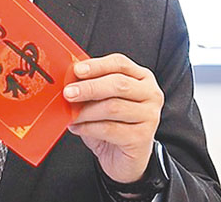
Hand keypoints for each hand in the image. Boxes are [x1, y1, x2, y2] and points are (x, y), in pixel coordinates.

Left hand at [63, 53, 163, 183]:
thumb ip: (91, 85)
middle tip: (69, 93)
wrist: (123, 157)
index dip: (97, 65)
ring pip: (113, 107)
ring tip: (71, 115)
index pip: (120, 63)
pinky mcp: (142, 137)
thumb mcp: (102, 99)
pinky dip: (88, 127)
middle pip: (118, 84)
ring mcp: (150, 116)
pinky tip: (77, 127)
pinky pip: (110, 129)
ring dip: (86, 111)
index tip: (77, 70)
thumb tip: (70, 78)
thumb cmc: (112, 123)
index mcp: (141, 78)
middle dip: (89, 87)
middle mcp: (151, 94)